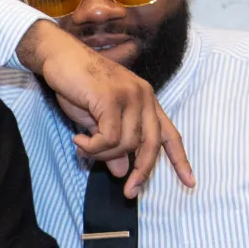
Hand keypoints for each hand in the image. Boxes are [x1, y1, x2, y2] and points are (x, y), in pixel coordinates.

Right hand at [17, 20, 192, 197]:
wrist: (59, 56)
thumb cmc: (77, 85)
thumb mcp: (97, 121)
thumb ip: (112, 144)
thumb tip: (120, 171)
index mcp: (146, 100)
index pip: (170, 134)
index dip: (179, 160)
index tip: (190, 182)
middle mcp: (144, 97)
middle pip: (152, 144)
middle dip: (142, 171)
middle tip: (128, 192)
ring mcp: (130, 96)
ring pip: (127, 143)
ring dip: (102, 154)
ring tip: (83, 147)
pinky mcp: (113, 98)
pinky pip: (109, 137)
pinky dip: (93, 147)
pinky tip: (78, 141)